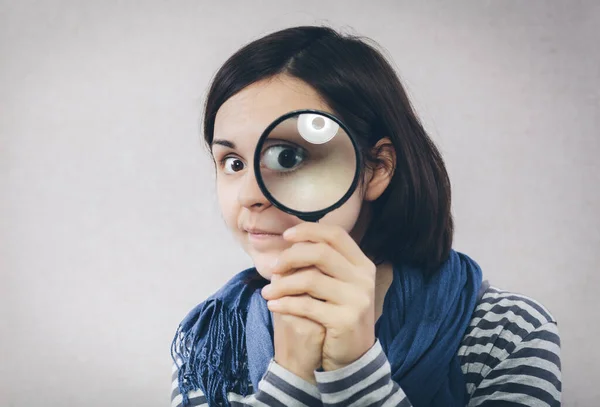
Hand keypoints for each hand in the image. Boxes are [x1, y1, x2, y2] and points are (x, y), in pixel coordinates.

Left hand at [261, 223, 376, 370]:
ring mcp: (357, 299)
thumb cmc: (338, 313)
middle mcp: (363, 278)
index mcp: (362, 264)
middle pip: (321, 252)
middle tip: (273, 268)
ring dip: (282, 284)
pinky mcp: (345, 320)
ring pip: (310, 279)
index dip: (309, 230)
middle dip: (291, 257)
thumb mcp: (338, 284)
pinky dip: (285, 304)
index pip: (335, 234)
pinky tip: (273, 305)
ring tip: (267, 292)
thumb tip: (291, 238)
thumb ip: (323, 262)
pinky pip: (307, 305)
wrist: (353, 355)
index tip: (286, 236)